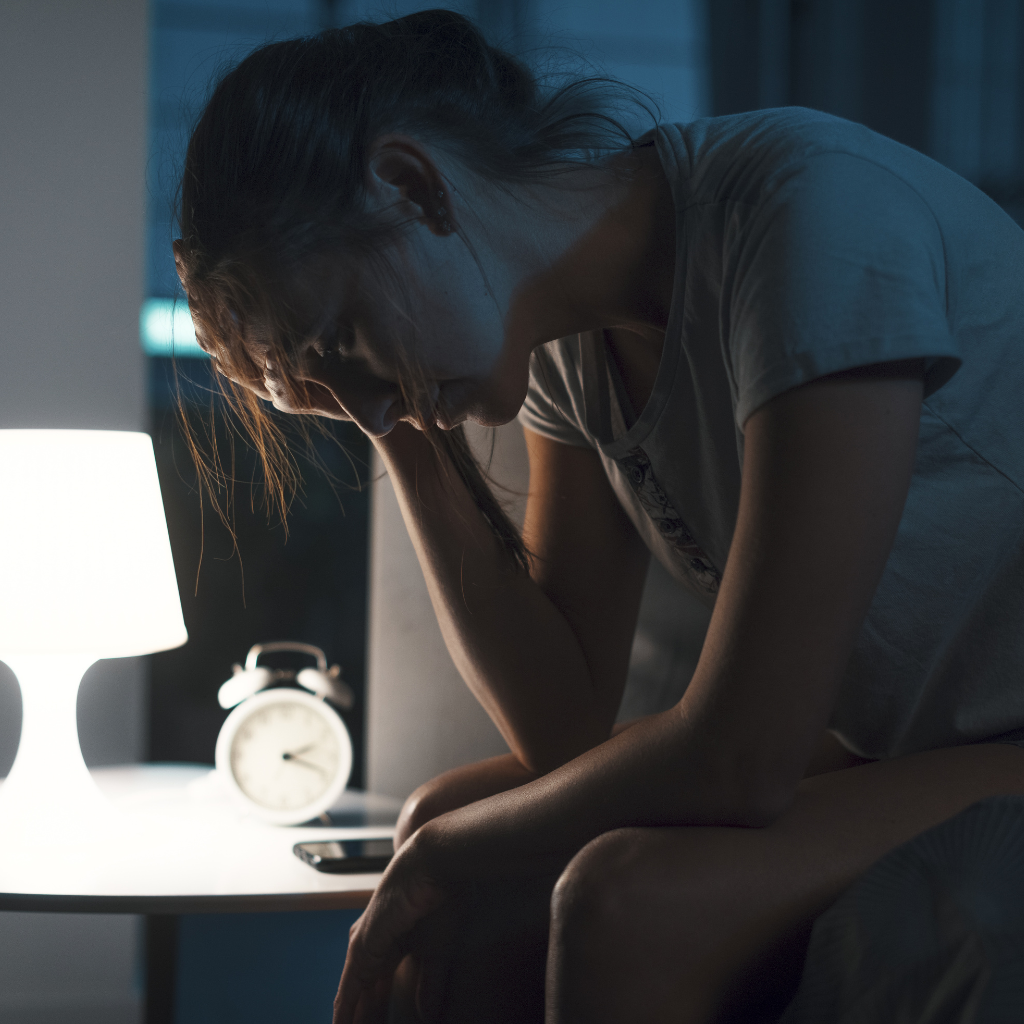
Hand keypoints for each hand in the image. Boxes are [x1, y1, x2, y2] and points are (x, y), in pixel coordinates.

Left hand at [334, 833, 447, 1023]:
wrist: (435, 863)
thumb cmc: (442, 896)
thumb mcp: (439, 950)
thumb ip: (430, 984)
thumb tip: (430, 1017)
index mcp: (392, 942)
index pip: (379, 987)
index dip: (377, 1012)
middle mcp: (373, 943)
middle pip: (363, 992)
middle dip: (363, 1017)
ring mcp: (365, 943)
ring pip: (353, 993)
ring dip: (351, 1018)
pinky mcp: (362, 944)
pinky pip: (350, 988)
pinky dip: (347, 1010)